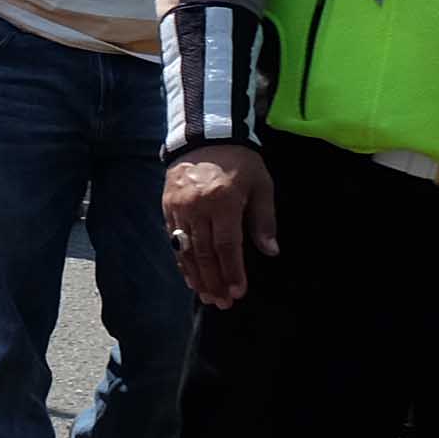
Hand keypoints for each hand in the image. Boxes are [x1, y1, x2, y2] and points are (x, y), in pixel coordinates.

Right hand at [165, 142, 276, 309]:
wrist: (205, 135)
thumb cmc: (240, 162)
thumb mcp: (261, 185)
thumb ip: (264, 219)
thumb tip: (271, 251)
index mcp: (223, 202)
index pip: (227, 245)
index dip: (232, 271)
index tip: (238, 292)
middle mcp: (197, 207)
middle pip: (204, 253)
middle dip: (214, 281)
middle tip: (223, 303)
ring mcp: (179, 208)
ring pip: (185, 250)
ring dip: (197, 277)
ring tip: (207, 296)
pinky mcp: (167, 207)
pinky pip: (173, 240)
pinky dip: (181, 261)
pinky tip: (190, 277)